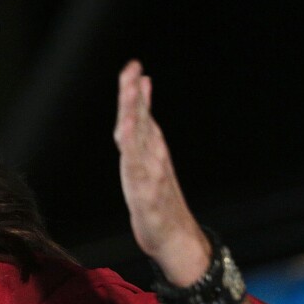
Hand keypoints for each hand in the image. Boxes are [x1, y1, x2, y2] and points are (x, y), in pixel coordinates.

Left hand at [114, 60, 209, 284]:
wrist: (175, 237)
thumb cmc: (159, 200)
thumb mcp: (149, 166)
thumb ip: (144, 137)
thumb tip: (142, 113)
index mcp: (151, 149)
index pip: (141, 115)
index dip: (135, 91)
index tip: (133, 66)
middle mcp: (152, 157)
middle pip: (141, 121)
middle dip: (134, 95)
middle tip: (132, 69)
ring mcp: (150, 173)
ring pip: (139, 139)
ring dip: (135, 114)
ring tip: (130, 91)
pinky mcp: (145, 192)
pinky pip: (136, 166)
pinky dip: (132, 146)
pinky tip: (128, 130)